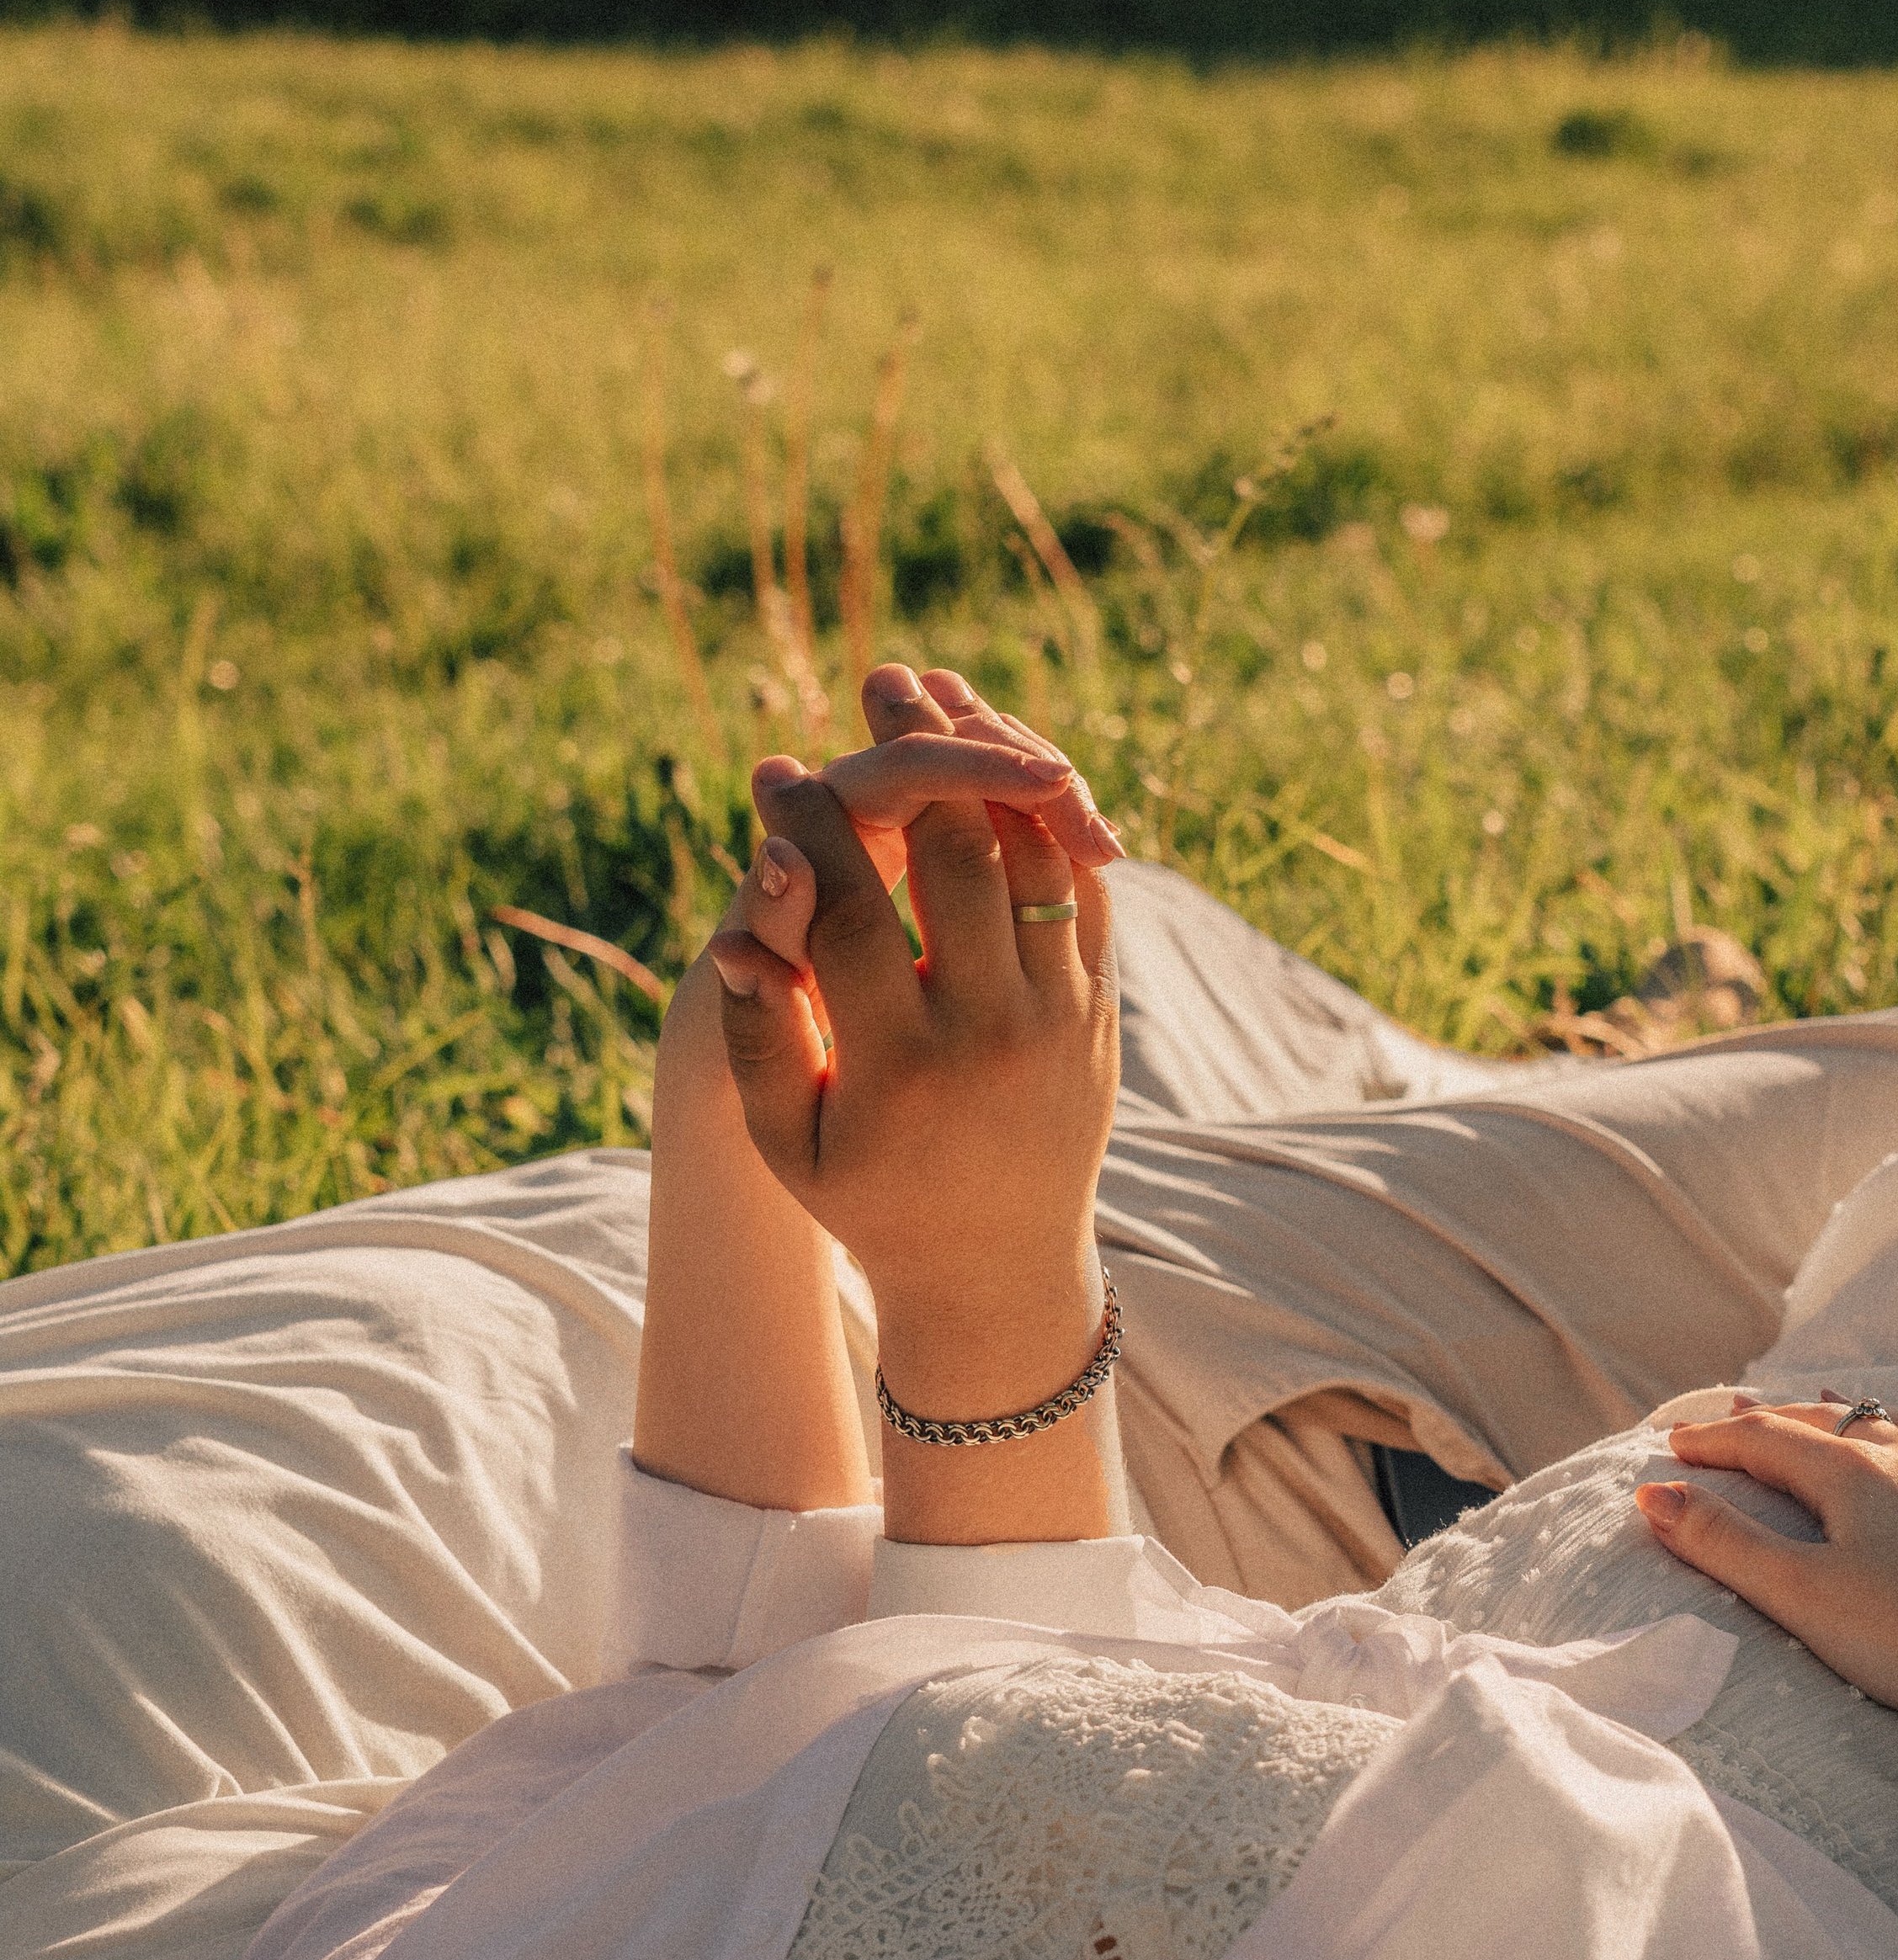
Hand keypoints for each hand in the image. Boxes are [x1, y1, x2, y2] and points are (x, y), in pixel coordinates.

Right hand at [714, 691, 1120, 1424]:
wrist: (999, 1267)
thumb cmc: (870, 1197)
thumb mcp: (790, 1143)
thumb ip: (758, 1039)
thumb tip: (734, 932)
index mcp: (902, 1069)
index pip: (850, 916)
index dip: (807, 831)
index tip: (773, 772)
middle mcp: (993, 1034)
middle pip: (958, 859)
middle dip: (910, 765)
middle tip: (873, 691)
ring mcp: (1061, 1015)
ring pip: (1036, 853)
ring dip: (991, 764)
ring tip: (941, 698)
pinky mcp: (1101, 1004)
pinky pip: (1086, 880)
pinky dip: (1047, 811)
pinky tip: (1003, 755)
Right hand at [1634, 1395, 1897, 1723]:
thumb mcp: (1797, 1594)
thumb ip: (1722, 1542)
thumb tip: (1654, 1496)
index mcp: (1853, 1474)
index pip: (1766, 1440)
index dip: (1714, 1441)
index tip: (1674, 1445)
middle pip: (1834, 1422)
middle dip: (1781, 1418)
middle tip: (1739, 1413)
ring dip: (1868, 1416)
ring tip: (1838, 1403)